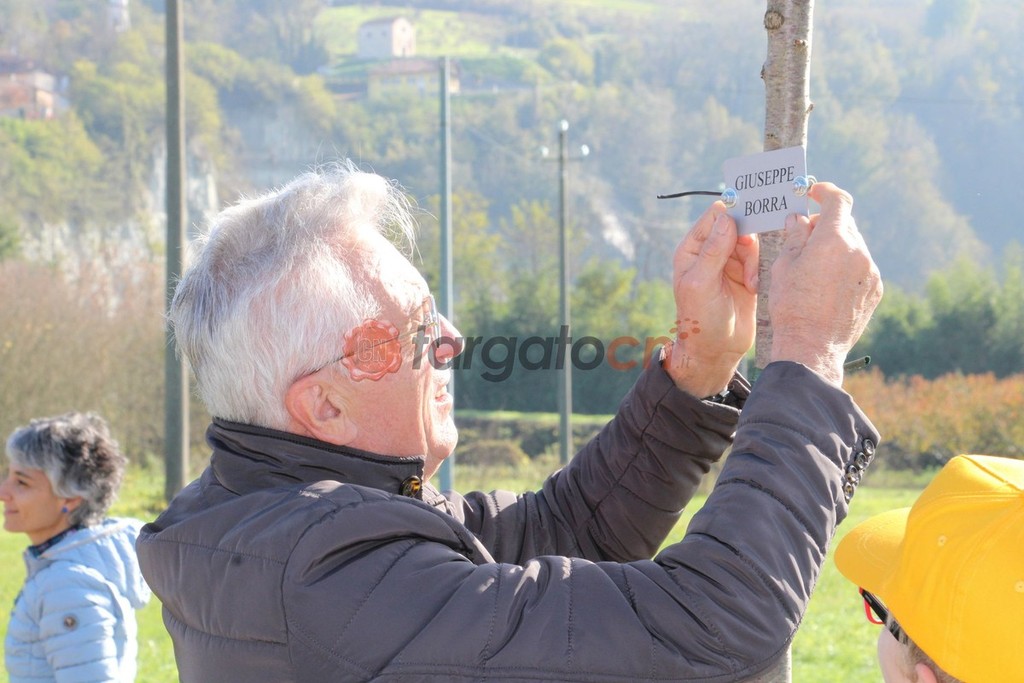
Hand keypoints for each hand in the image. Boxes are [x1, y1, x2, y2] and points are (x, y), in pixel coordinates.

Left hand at [666, 202, 758, 396]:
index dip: (731, 212)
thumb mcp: (702, 284)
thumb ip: (714, 250)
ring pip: (750, 242)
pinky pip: (758, 258)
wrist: (716, 351)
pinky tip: (754, 288)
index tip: (750, 213)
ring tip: (750, 282)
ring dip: (753, 259)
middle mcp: (709, 252)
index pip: (713, 217)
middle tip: (750, 257)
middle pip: (736, 226)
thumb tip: (726, 217)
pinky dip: (759, 270)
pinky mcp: (746, 275)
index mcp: (692, 250)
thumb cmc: (701, 320)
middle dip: (747, 239)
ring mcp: (728, 263)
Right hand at [769, 182, 882, 384]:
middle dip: (826, 224)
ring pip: (854, 246)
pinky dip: (846, 266)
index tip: (814, 192)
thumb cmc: (792, 306)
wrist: (811, 347)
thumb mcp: (784, 266)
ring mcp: (870, 271)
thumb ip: (795, 236)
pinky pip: (861, 267)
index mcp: (833, 240)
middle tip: (805, 235)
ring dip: (836, 247)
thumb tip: (800, 218)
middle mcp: (858, 251)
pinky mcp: (875, 289)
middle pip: (845, 223)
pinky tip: (828, 285)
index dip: (825, 191)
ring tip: (815, 267)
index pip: (838, 200)